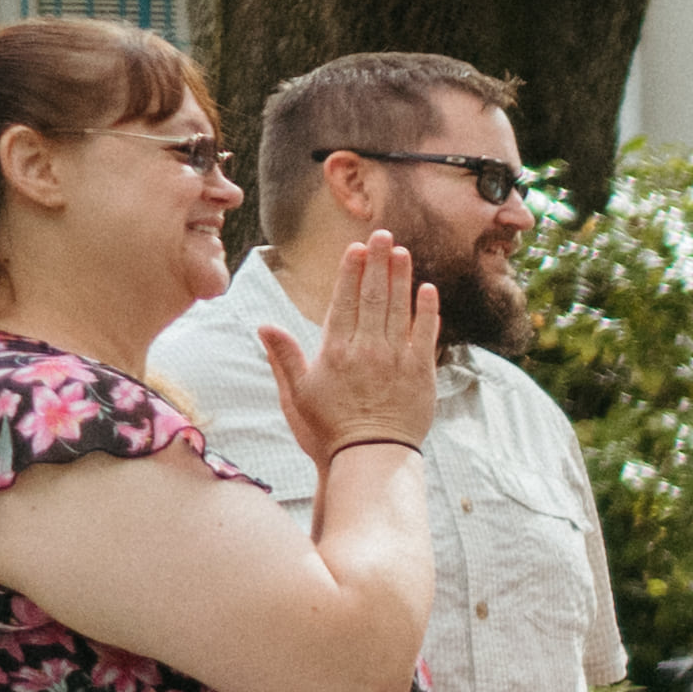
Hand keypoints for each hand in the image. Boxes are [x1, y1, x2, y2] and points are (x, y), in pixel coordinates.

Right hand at [276, 233, 439, 465]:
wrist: (369, 457)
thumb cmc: (327, 429)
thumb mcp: (295, 395)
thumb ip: (283, 357)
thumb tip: (264, 325)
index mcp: (335, 351)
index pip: (344, 301)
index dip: (350, 272)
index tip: (355, 248)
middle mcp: (367, 349)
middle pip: (373, 296)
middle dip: (377, 263)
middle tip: (383, 235)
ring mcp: (397, 359)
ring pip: (399, 309)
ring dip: (401, 278)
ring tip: (403, 251)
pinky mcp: (421, 373)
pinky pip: (426, 335)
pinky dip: (427, 311)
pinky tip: (427, 290)